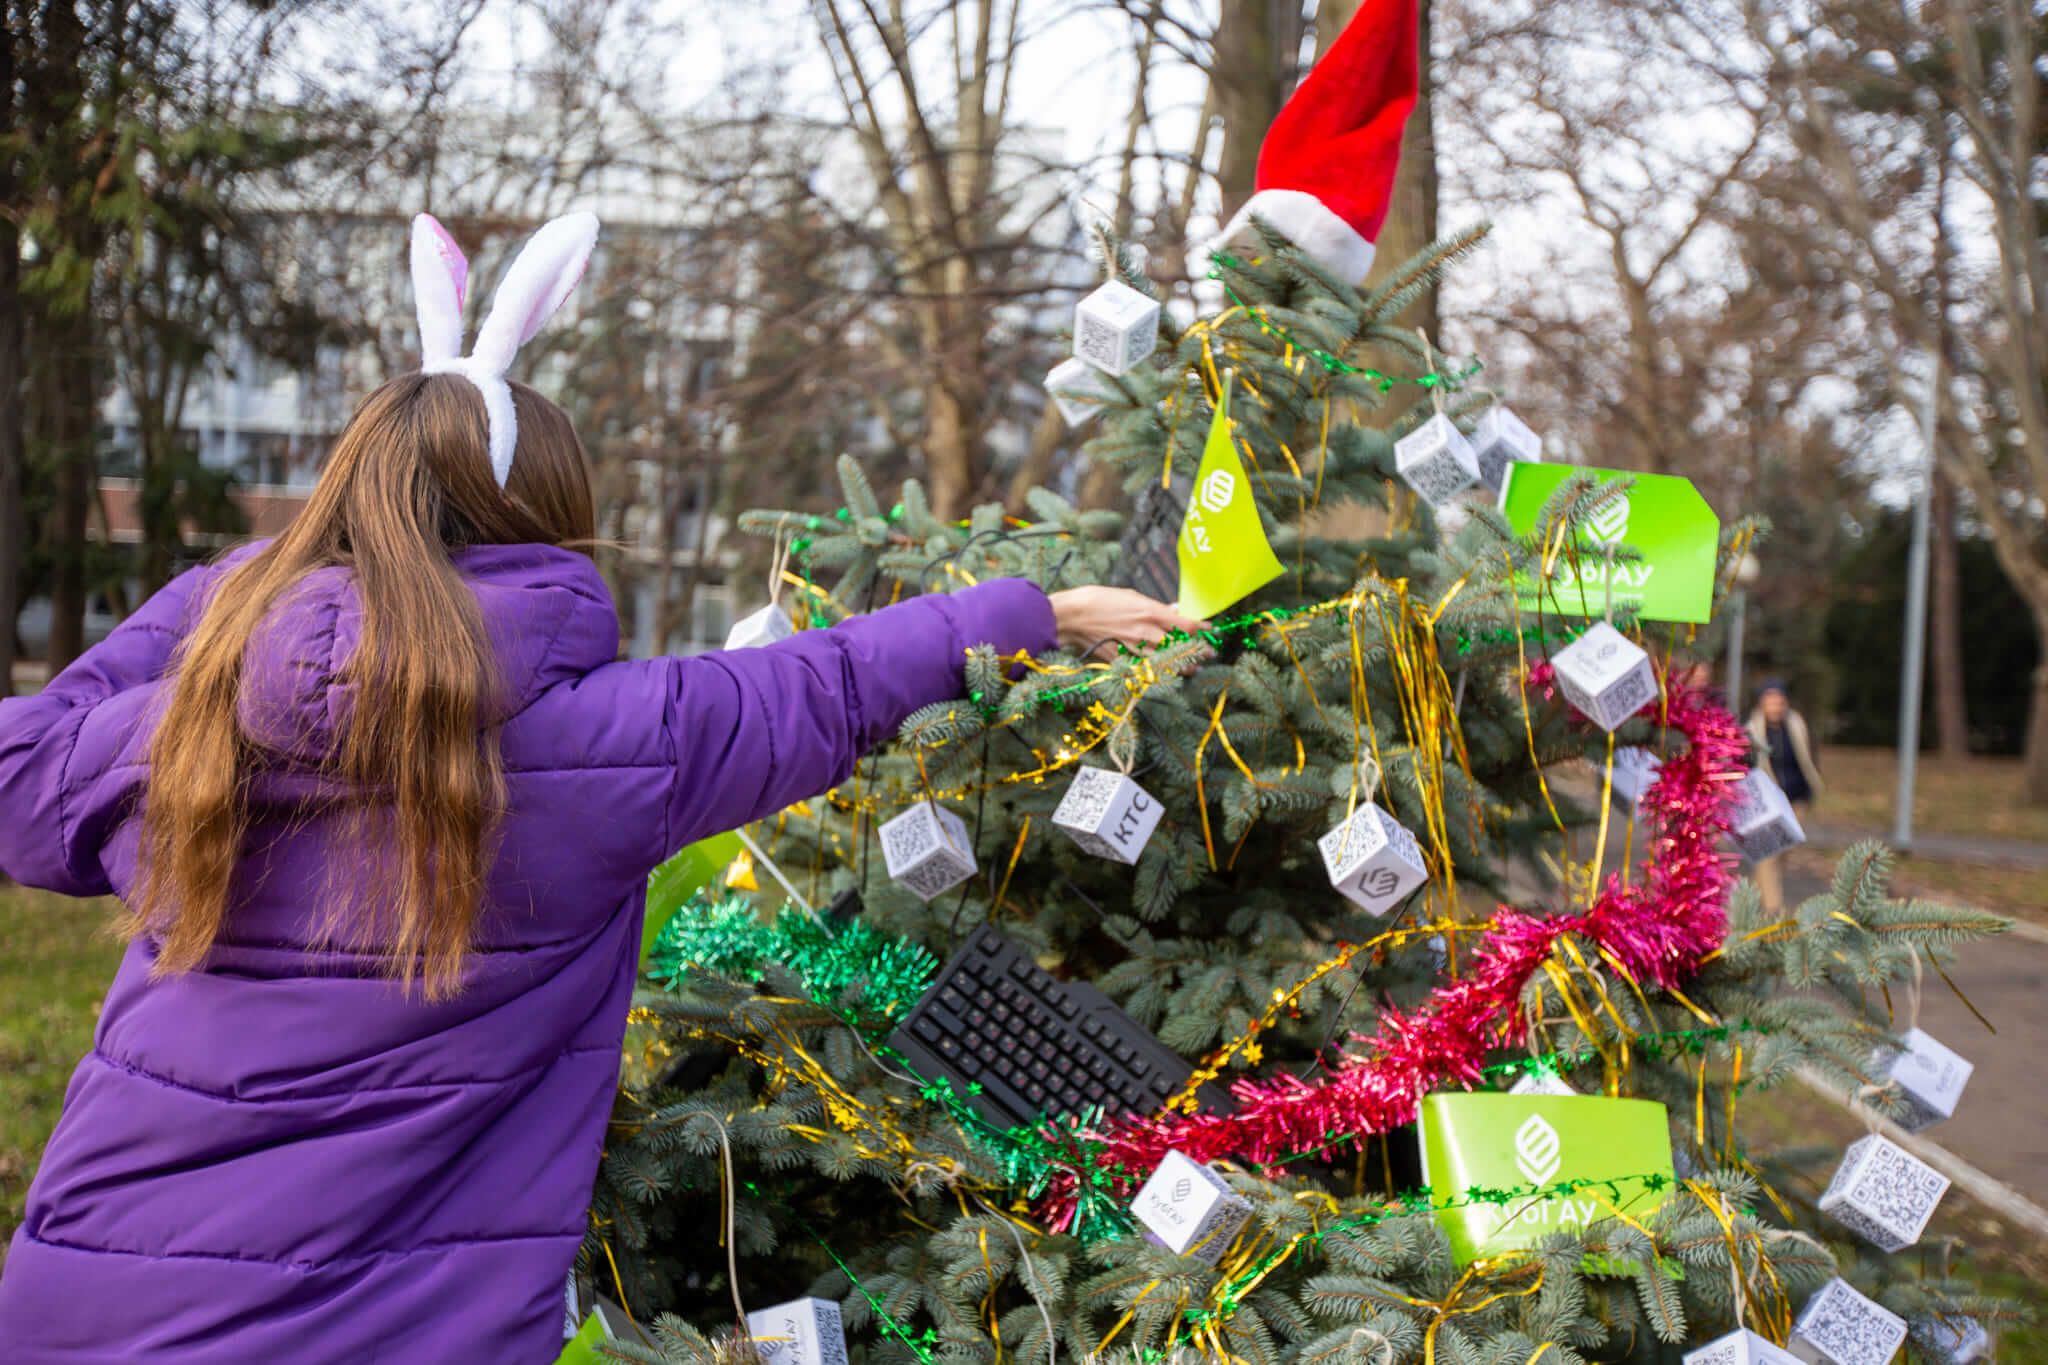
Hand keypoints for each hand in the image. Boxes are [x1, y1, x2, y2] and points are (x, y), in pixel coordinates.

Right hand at [1047, 586, 1206, 659]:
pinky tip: (1167, 675)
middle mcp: (1145, 632)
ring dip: (1183, 666)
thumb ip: (1155, 606)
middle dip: (1198, 651)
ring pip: (1167, 662)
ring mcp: (1134, 649)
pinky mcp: (1122, 662)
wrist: (1071, 617)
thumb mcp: (1130, 595)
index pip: (1185, 624)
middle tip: (1209, 653)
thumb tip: (1174, 610)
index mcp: (1149, 612)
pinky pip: (1146, 671)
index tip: (1210, 630)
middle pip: (1180, 647)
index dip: (1202, 629)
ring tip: (1195, 668)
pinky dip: (1158, 674)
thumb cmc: (1098, 600)